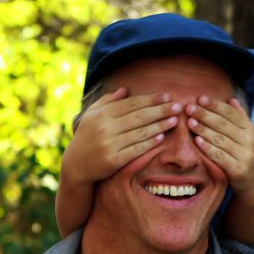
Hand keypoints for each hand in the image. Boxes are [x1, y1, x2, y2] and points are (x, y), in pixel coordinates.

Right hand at [63, 88, 181, 186]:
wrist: (76, 164)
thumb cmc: (87, 136)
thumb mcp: (92, 115)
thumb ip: (108, 101)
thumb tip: (125, 89)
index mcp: (102, 114)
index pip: (132, 104)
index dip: (151, 100)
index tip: (167, 96)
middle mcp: (105, 127)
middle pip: (139, 116)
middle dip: (161, 110)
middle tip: (177, 107)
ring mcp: (110, 144)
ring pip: (140, 132)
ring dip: (160, 126)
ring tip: (174, 120)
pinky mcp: (114, 160)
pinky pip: (137, 149)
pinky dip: (150, 143)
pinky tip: (162, 137)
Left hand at [186, 96, 253, 202]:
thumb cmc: (245, 154)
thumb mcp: (247, 135)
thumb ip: (240, 117)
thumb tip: (231, 99)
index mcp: (250, 129)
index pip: (231, 113)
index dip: (215, 105)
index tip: (200, 98)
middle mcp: (249, 140)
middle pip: (223, 124)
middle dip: (205, 115)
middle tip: (189, 108)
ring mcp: (244, 155)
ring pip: (220, 139)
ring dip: (203, 129)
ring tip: (189, 122)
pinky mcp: (238, 169)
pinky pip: (219, 156)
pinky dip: (207, 148)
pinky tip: (197, 141)